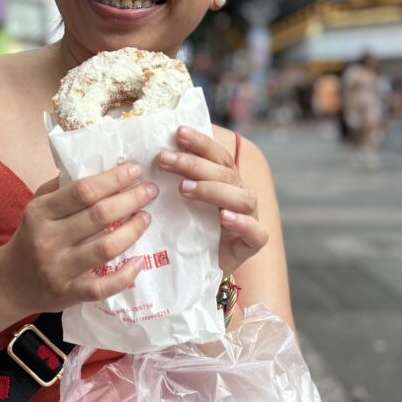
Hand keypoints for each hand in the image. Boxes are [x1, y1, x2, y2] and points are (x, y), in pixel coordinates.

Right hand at [0, 163, 157, 314]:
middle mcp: (48, 239)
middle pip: (99, 216)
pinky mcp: (68, 293)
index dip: (113, 179)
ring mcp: (58, 268)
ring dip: (133, 231)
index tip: (136, 170)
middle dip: (131, 200)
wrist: (11, 282)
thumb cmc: (32, 236)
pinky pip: (102, 287)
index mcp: (41, 212)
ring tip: (146, 218)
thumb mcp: (38, 206)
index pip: (83, 190)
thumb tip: (101, 166)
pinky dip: (125, 275)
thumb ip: (63, 187)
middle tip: (150, 191)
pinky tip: (139, 262)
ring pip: (105, 248)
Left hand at [157, 127, 267, 274]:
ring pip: (242, 198)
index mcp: (226, 180)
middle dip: (194, 164)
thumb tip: (147, 155)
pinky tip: (223, 217)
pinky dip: (241, 222)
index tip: (178, 132)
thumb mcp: (178, 204)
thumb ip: (172, 181)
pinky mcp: (252, 244)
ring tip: (184, 189)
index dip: (200, 142)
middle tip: (164, 159)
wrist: (198, 269)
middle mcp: (239, 194)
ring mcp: (250, 218)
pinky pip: (255, 232)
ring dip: (213, 190)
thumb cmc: (187, 231)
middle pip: (225, 173)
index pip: (217, 155)